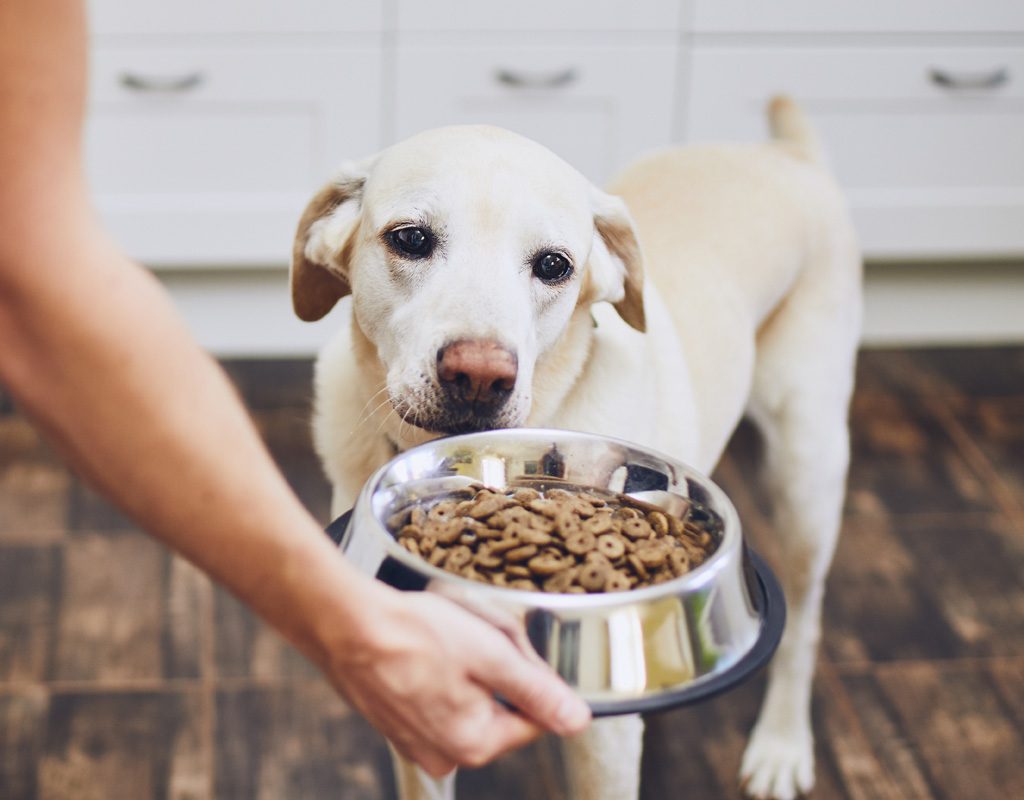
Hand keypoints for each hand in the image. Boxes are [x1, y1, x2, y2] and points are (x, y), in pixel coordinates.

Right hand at [322, 583, 591, 776]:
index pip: (534, 718)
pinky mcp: (394, 721)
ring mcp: (415, 740)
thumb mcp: (491, 654)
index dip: (531, 677)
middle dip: (495, 670)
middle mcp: (444, 754)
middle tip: (473, 636)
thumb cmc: (413, 634)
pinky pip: (434, 697)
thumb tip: (577, 720)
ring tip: (443, 638)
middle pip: (499, 708)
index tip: (508, 648)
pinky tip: (423, 647)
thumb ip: (538, 691)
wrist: (345, 623)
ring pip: (467, 700)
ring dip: (466, 669)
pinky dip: (435, 672)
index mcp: (474, 744)